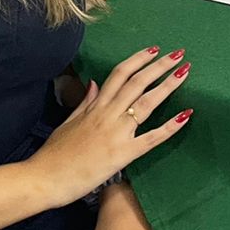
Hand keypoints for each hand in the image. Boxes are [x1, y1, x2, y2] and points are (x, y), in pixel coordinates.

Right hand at [25, 46, 192, 206]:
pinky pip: (151, 138)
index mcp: (94, 107)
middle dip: (160, 66)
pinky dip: (170, 126)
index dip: (138, 59)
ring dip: (168, 85)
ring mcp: (116, 133)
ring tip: (185, 72)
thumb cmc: (53, 154)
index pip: (119, 74)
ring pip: (146, 103)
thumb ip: (84, 103)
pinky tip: (186, 115)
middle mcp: (107, 115)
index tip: (154, 49)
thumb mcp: (67, 122)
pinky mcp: (122, 154)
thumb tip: (94, 83)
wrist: (43, 179)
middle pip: (137, 83)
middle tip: (179, 53)